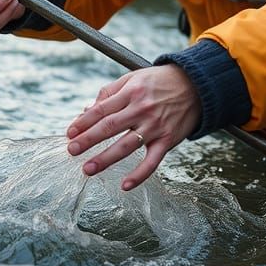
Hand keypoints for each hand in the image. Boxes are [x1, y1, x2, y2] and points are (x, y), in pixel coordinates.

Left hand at [66, 64, 201, 190]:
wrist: (196, 85)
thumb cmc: (159, 81)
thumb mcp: (133, 79)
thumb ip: (109, 93)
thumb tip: (86, 111)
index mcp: (131, 92)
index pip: (101, 110)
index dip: (83, 122)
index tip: (69, 133)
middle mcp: (141, 109)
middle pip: (109, 127)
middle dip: (88, 140)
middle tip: (71, 151)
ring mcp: (155, 126)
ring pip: (126, 145)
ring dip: (105, 159)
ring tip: (88, 169)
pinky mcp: (168, 140)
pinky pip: (152, 162)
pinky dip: (139, 175)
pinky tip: (125, 186)